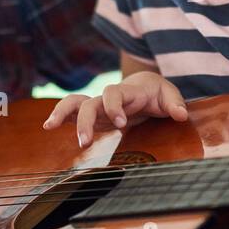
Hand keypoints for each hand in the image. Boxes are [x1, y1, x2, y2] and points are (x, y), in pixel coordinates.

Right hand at [42, 71, 187, 145]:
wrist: (145, 86)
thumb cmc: (157, 93)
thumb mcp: (170, 96)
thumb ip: (175, 104)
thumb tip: (181, 115)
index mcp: (126, 92)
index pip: (114, 94)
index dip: (114, 106)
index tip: (121, 123)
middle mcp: (107, 98)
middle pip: (89, 103)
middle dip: (84, 121)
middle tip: (84, 142)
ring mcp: (97, 105)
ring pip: (74, 103)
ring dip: (62, 114)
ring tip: (49, 126)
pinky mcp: (92, 114)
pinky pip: (71, 112)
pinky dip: (59, 117)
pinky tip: (48, 127)